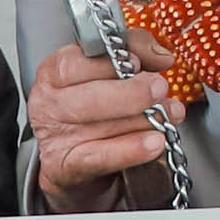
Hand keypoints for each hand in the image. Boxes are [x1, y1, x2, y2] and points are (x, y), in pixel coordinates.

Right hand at [27, 31, 181, 212]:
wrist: (75, 163)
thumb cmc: (93, 110)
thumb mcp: (106, 73)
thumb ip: (133, 51)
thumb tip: (161, 54)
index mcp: (54, 73)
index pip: (77, 61)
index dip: (110, 61)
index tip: (138, 61)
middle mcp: (50, 104)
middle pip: (89, 97)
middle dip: (131, 92)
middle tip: (159, 88)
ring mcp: (56, 138)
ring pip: (102, 128)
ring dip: (144, 120)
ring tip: (168, 114)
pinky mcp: (65, 169)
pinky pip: (101, 158)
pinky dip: (131, 150)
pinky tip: (154, 142)